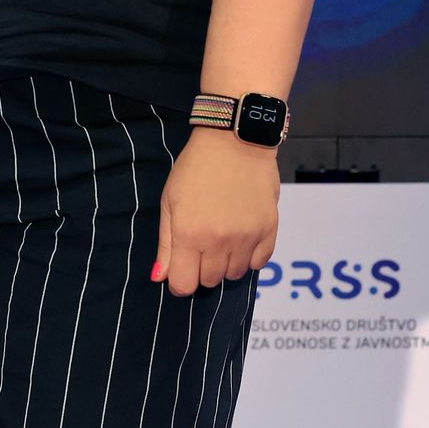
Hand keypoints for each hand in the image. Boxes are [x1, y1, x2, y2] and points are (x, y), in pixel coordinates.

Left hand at [153, 129, 279, 296]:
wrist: (234, 142)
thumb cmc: (195, 168)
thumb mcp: (170, 202)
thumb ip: (166, 243)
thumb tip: (160, 277)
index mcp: (189, 235)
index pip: (184, 285)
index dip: (181, 281)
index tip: (182, 269)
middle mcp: (218, 242)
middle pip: (210, 281)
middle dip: (202, 269)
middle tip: (202, 243)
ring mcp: (246, 237)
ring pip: (235, 274)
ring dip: (227, 262)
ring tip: (223, 236)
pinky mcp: (268, 230)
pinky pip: (259, 263)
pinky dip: (250, 256)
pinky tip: (242, 237)